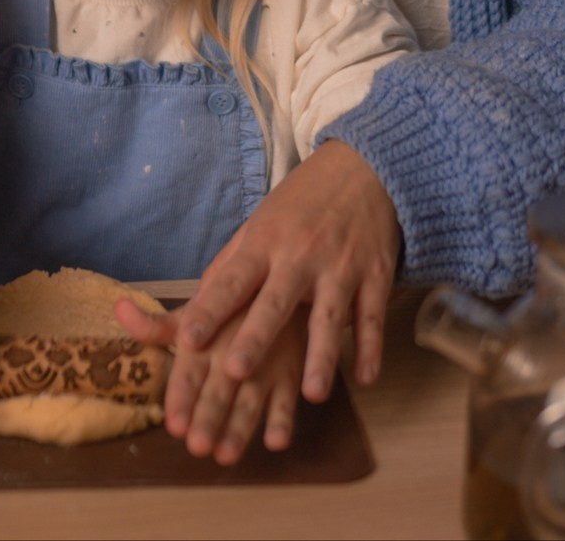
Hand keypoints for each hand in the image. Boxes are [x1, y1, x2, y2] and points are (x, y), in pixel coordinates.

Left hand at [116, 142, 398, 444]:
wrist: (365, 167)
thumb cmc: (301, 205)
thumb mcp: (259, 225)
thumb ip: (229, 269)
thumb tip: (193, 312)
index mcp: (264, 242)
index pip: (231, 282)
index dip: (210, 311)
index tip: (188, 341)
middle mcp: (301, 254)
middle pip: (275, 303)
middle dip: (256, 337)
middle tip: (235, 372)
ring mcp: (342, 265)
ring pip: (329, 317)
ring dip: (321, 357)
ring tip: (312, 395)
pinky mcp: (376, 273)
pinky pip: (371, 316)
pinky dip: (371, 347)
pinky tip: (366, 378)